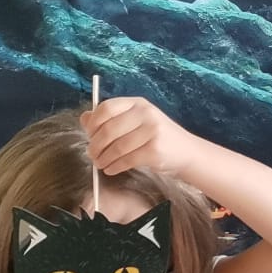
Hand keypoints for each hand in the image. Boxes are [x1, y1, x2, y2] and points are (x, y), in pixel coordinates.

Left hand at [82, 97, 201, 180]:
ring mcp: (152, 131)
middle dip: (95, 145)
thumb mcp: (135, 122)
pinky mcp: (155, 150)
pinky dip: (115, 167)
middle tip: (92, 154)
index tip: (89, 135)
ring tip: (100, 164)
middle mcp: (146, 113)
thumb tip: (84, 118)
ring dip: (104, 159)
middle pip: (109, 129)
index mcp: (138, 103)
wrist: (187, 152)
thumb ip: (110, 119)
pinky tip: (111, 169)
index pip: (107, 108)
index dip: (93, 123)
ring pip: (116, 147)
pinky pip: (127, 160)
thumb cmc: (157, 137)